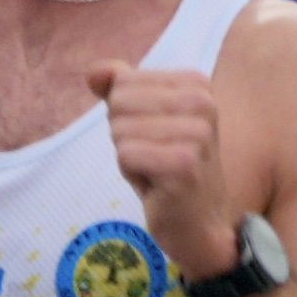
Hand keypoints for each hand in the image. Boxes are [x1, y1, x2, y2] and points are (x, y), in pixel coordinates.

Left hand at [86, 64, 242, 280]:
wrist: (199, 224)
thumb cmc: (168, 169)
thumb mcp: (143, 121)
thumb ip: (119, 89)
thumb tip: (93, 71)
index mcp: (197, 84)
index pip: (124, 81)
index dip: (127, 115)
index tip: (155, 137)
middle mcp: (203, 103)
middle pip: (120, 103)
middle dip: (124, 135)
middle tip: (153, 157)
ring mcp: (197, 134)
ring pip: (120, 131)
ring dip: (129, 156)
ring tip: (156, 171)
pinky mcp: (184, 165)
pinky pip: (126, 155)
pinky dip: (132, 173)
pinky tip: (156, 185)